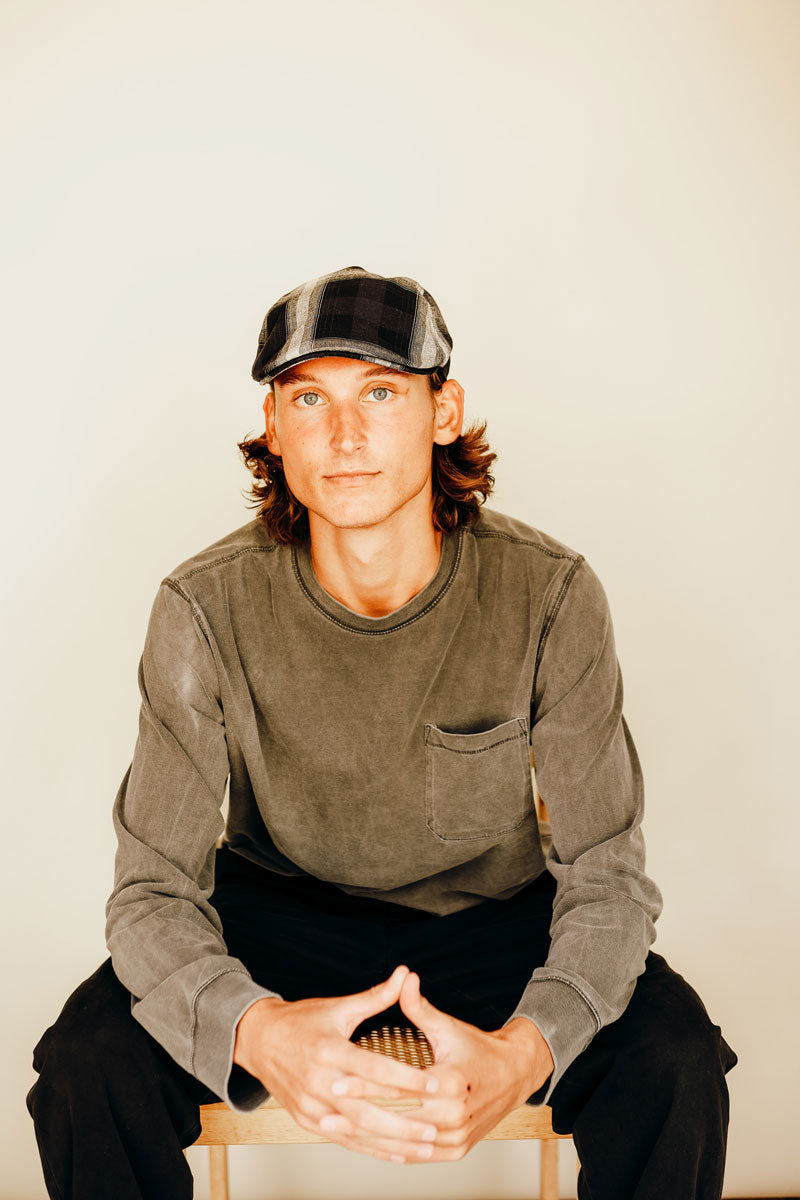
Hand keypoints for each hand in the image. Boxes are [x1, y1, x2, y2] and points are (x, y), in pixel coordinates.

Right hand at [233, 965, 441, 1163]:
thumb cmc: (299, 1022)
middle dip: (403, 1122)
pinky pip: (344, 1140)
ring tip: (425, 1147)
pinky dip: (371, 1149)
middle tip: (435, 1127)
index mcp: (329, 1050)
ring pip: (358, 1131)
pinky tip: (396, 1153)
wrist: (258, 1040)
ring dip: (393, 1142)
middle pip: (367, 1110)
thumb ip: (375, 997)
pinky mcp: (307, 1121)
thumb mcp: (338, 1007)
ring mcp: (312, 1106)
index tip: (435, 1083)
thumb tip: (405, 975)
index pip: (374, 1069)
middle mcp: (319, 1082)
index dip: (406, 1078)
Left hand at [324, 971, 554, 1163]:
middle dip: (357, 1114)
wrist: (515, 1076)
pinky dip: (390, 1150)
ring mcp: (456, 1138)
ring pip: (403, 1143)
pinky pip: (417, 1156)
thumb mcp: (448, 1027)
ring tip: (337, 1130)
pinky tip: (365, 1144)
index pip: (398, 1087)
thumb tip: (403, 978)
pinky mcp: (457, 1150)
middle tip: (324, 1107)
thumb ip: (419, 1008)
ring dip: (367, 1137)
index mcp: (451, 1084)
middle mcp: (454, 1116)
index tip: (336, 1079)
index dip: (364, 1085)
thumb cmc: (479, 1049)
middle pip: (396, 1118)